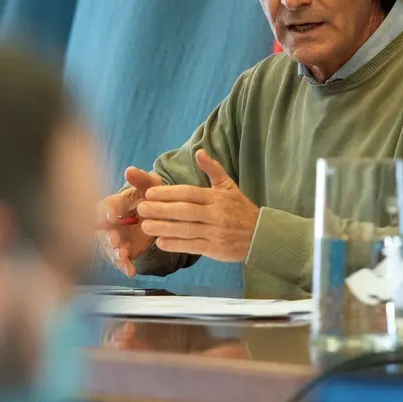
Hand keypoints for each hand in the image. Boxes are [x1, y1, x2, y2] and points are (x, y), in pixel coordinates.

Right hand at [96, 167, 162, 276]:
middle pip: (103, 231)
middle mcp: (110, 223)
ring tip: (123, 256)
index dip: (105, 213)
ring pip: (110, 248)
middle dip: (107, 237)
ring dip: (115, 253)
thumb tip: (130, 170)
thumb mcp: (150, 185)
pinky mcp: (124, 251)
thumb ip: (141, 179)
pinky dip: (124, 266)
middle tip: (114, 241)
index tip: (111, 218)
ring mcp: (115, 238)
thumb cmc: (150, 195)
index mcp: (113, 204)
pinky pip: (121, 261)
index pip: (104, 208)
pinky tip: (130, 272)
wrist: (158, 213)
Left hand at [136, 149, 259, 262]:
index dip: (169, 193)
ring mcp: (215, 232)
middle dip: (161, 210)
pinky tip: (160, 243)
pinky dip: (176, 245)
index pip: (189, 193)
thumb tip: (199, 152)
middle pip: (185, 211)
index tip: (149, 193)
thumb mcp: (229, 186)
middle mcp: (215, 214)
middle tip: (141, 208)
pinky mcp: (215, 249)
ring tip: (145, 226)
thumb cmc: (241, 209)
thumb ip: (213, 169)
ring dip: (164, 228)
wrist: (261, 235)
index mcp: (217, 197)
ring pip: (186, 230)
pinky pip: (192, 246)